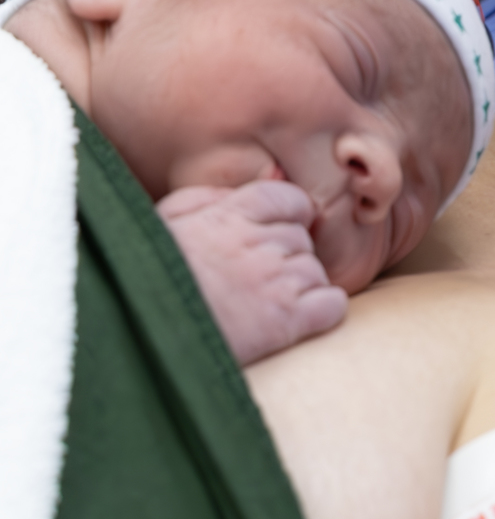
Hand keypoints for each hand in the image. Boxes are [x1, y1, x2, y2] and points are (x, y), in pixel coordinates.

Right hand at [157, 180, 347, 365]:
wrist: (137, 335)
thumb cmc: (144, 277)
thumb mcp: (168, 220)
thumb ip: (212, 196)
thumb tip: (258, 184)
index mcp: (233, 213)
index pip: (291, 200)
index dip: (286, 220)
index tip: (270, 239)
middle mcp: (261, 241)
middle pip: (302, 239)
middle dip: (286, 257)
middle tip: (254, 280)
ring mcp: (276, 280)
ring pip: (315, 271)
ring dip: (299, 288)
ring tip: (260, 306)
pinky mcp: (287, 321)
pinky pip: (332, 305)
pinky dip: (323, 313)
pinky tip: (295, 321)